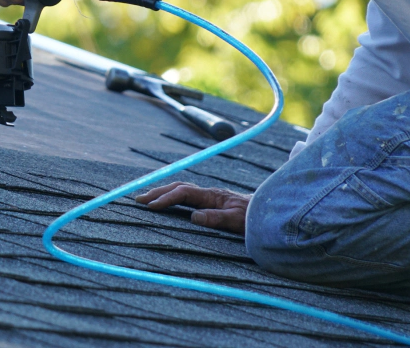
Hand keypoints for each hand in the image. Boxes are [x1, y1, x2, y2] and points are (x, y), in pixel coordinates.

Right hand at [135, 182, 250, 234]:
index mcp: (213, 195)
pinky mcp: (212, 201)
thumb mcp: (237, 221)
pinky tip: (168, 202)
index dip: (166, 198)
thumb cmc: (255, 219)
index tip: (151, 206)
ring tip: (147, 199)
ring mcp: (211, 196)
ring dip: (164, 192)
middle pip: (178, 187)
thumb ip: (216, 218)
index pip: (183, 193)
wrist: (271, 212)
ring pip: (182, 189)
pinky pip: (187, 195)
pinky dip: (173, 196)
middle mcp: (209, 192)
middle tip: (138, 199)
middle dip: (157, 192)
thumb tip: (193, 217)